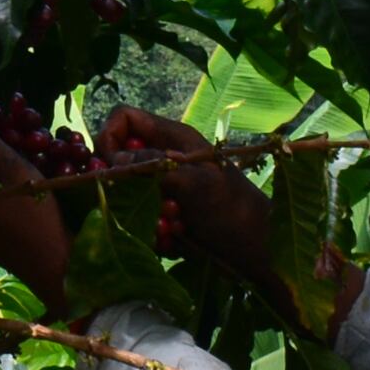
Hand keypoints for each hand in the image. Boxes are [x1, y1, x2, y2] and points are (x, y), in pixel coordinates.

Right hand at [95, 108, 353, 335]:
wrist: (261, 251)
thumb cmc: (234, 210)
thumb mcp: (195, 182)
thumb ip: (151, 165)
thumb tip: (113, 160)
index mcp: (174, 138)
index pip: (124, 118)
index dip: (108, 137)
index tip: (108, 167)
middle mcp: (166, 158)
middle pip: (120, 157)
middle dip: (123, 185)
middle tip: (140, 203)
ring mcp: (167, 187)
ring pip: (128, 193)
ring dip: (139, 213)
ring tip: (167, 225)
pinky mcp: (169, 214)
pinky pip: (142, 218)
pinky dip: (151, 232)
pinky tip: (172, 240)